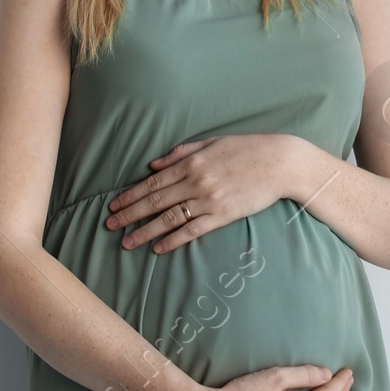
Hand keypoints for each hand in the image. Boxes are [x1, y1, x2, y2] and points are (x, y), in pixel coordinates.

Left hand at [107, 134, 303, 252]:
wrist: (279, 162)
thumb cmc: (246, 149)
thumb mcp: (211, 142)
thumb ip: (181, 153)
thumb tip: (153, 165)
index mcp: (191, 163)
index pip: (152, 182)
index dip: (131, 195)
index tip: (114, 204)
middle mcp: (195, 182)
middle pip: (155, 201)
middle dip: (130, 214)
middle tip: (110, 225)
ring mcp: (209, 200)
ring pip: (170, 218)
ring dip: (146, 231)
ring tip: (127, 242)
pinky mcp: (223, 215)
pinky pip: (193, 230)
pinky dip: (174, 240)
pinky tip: (159, 247)